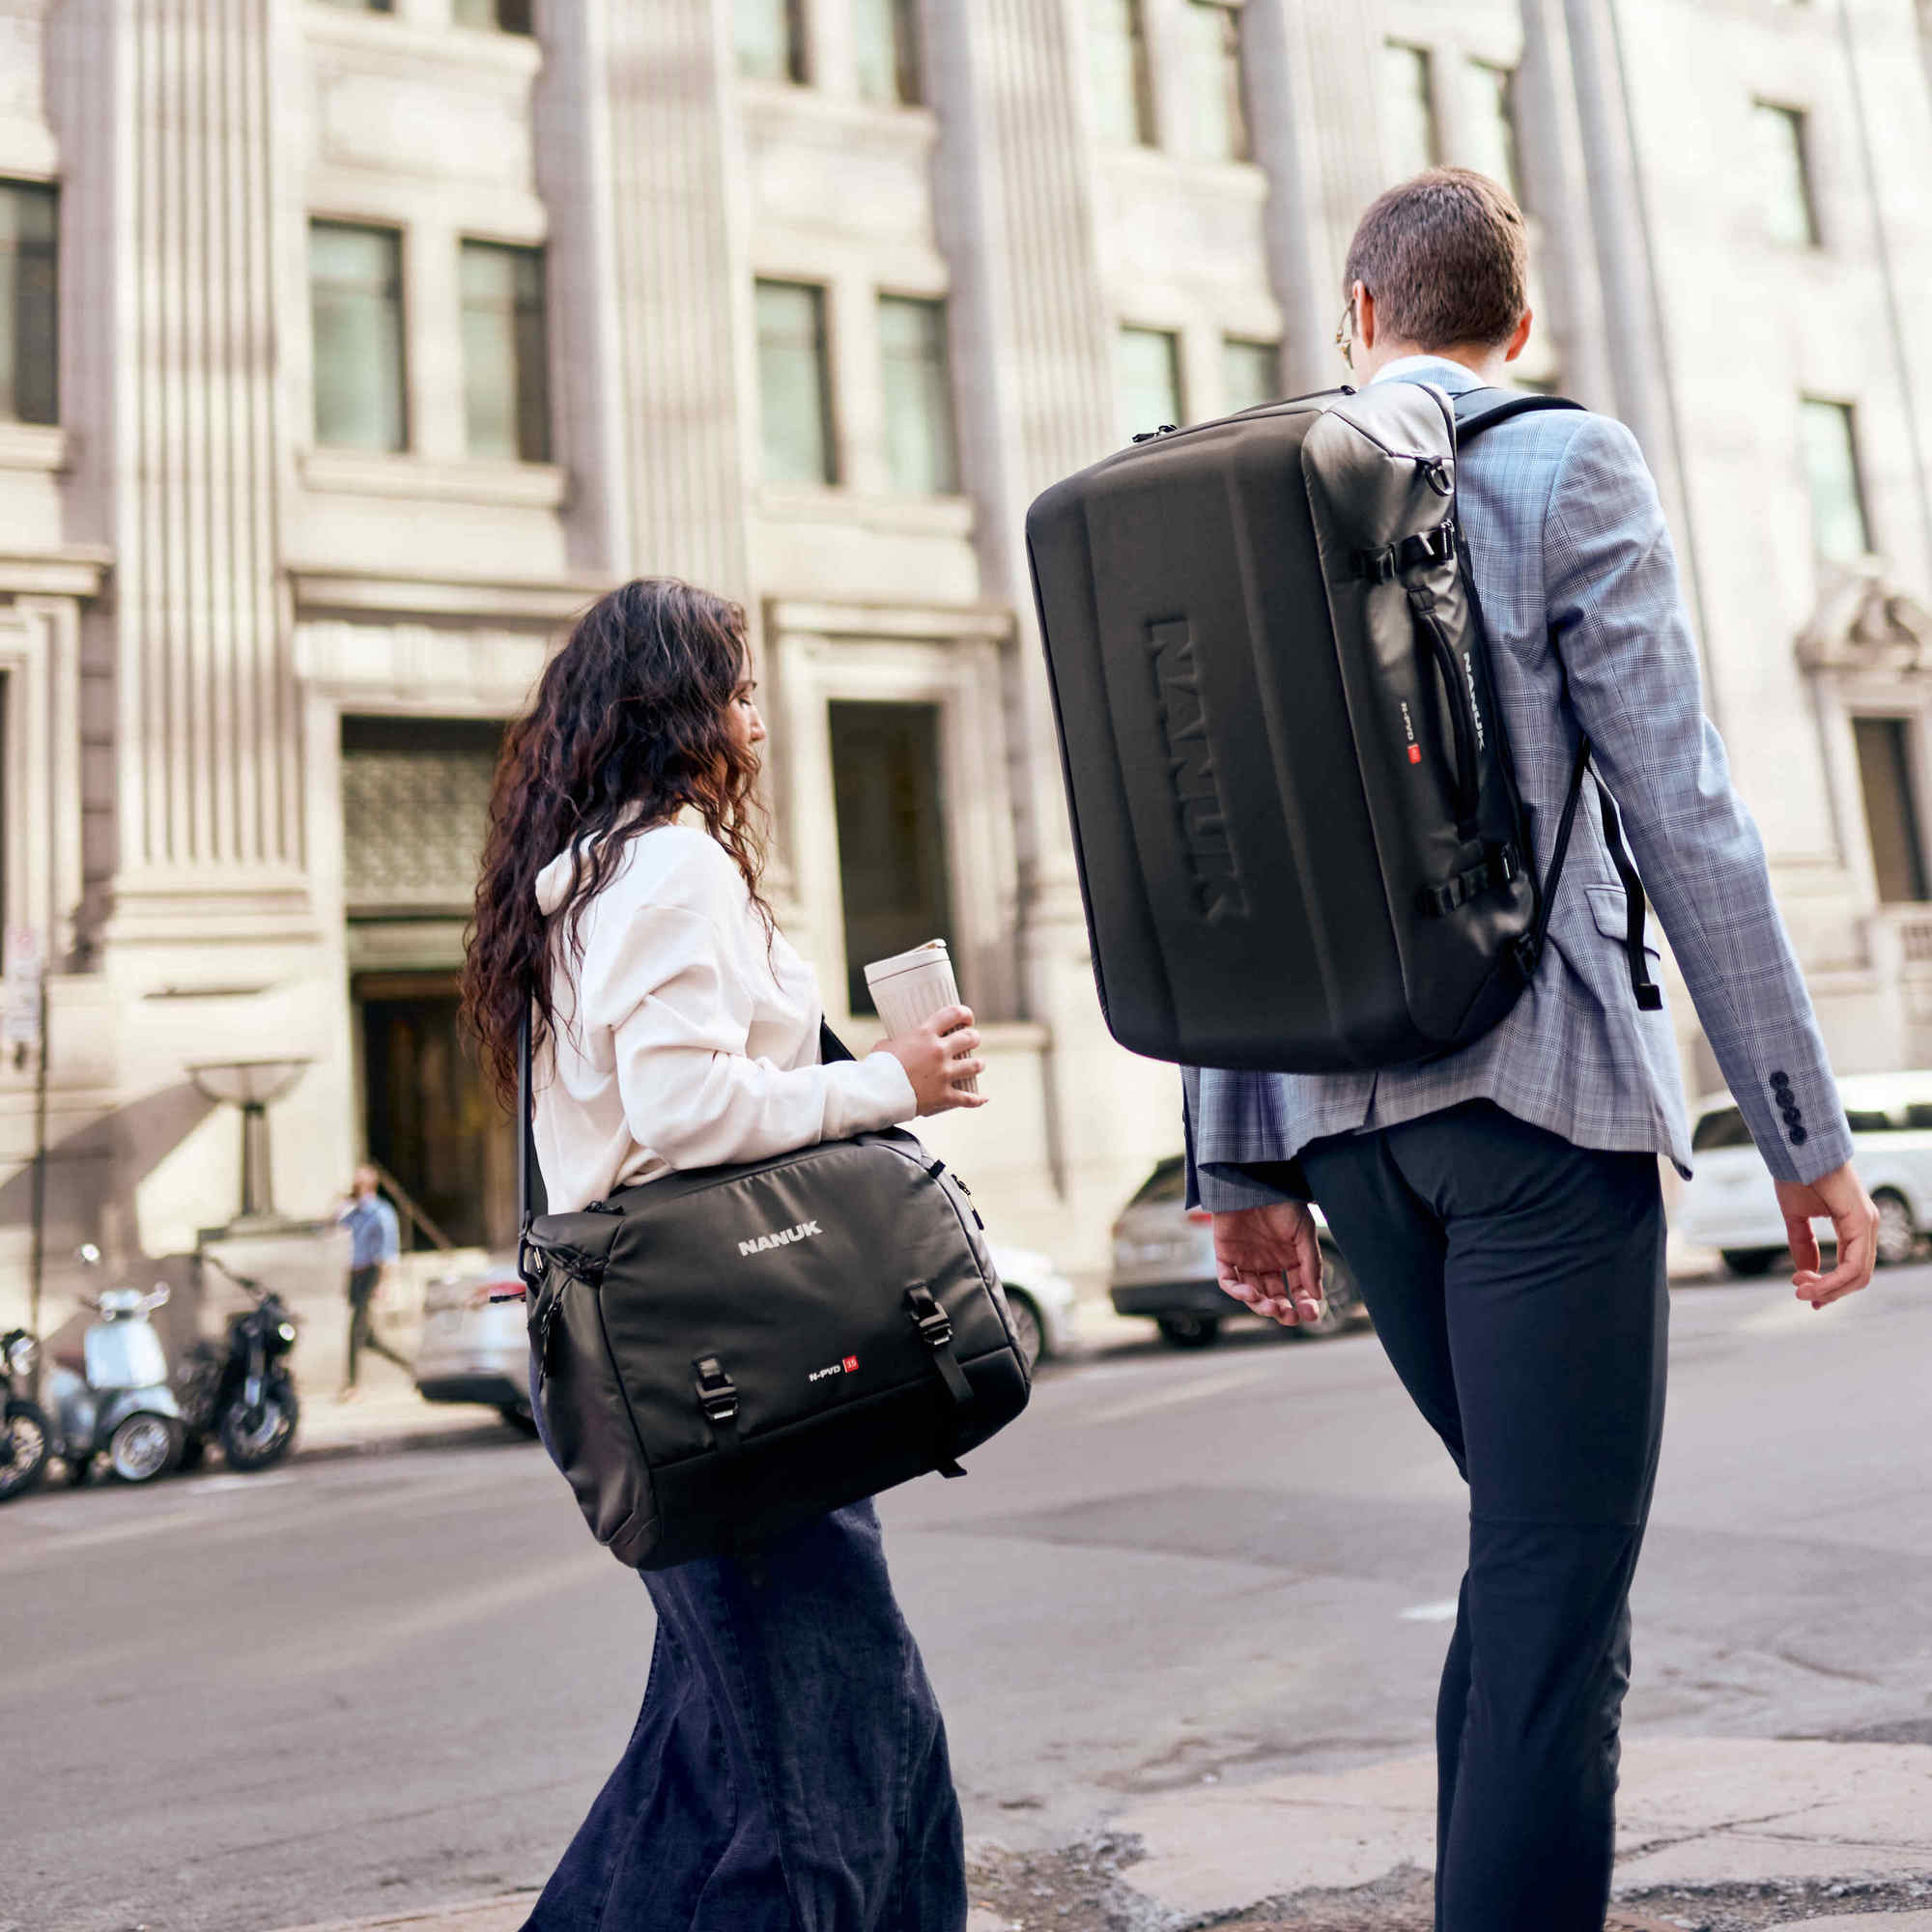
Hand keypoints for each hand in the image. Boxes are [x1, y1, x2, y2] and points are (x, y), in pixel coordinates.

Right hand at [880, 1005, 987, 1117]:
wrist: (876, 1093)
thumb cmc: (877, 1067)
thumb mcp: (884, 1046)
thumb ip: (894, 1042)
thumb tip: (893, 1044)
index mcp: (925, 1034)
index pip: (953, 1013)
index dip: (965, 1013)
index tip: (967, 1018)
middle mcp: (939, 1051)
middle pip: (970, 1038)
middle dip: (974, 1037)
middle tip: (972, 1040)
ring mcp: (944, 1074)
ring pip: (975, 1065)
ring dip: (978, 1064)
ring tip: (978, 1064)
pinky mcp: (943, 1095)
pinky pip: (967, 1099)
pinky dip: (977, 1099)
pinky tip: (983, 1098)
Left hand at [1212, 1202, 1324, 1325]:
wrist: (1253, 1179)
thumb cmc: (1282, 1201)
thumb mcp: (1304, 1231)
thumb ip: (1310, 1263)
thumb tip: (1317, 1296)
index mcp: (1289, 1259)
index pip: (1297, 1291)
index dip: (1304, 1304)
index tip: (1311, 1314)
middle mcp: (1267, 1263)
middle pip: (1274, 1297)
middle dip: (1283, 1311)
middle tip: (1290, 1317)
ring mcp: (1246, 1260)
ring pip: (1252, 1294)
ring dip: (1261, 1305)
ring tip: (1272, 1307)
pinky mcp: (1226, 1255)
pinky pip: (1228, 1280)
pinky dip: (1237, 1291)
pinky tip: (1251, 1293)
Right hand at [1774, 1163, 1877, 1307]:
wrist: (1797, 1149)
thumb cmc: (1797, 1174)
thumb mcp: (1797, 1217)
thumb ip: (1802, 1243)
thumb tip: (1805, 1272)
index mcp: (1855, 1225)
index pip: (1852, 1268)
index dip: (1830, 1286)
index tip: (1804, 1293)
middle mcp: (1867, 1226)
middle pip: (1858, 1278)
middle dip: (1828, 1292)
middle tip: (1799, 1293)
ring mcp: (1868, 1224)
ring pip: (1858, 1276)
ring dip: (1828, 1289)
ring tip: (1800, 1288)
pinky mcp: (1862, 1222)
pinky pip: (1854, 1265)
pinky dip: (1833, 1279)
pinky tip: (1810, 1280)